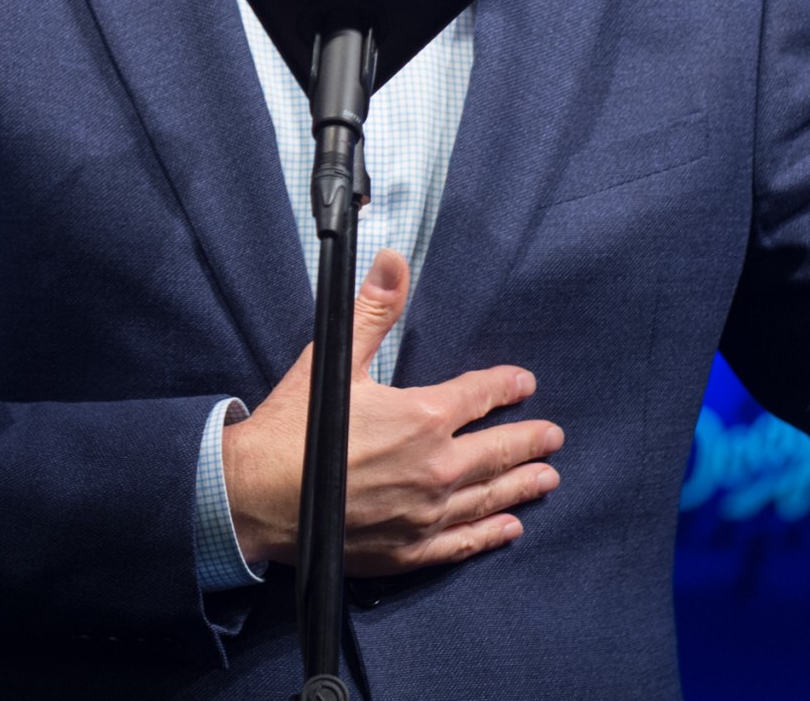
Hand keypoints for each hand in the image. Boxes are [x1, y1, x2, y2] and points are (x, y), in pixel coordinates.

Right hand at [220, 249, 563, 574]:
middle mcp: (436, 468)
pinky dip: (489, 533)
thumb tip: (393, 260)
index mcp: (423, 418)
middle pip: (498, 450)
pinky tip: (509, 528)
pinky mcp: (409, 550)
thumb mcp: (334, 359)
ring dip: (521, 485)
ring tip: (547, 478)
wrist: (255, 497)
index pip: (480, 396)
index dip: (505, 386)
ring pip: (488, 497)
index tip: (525, 383)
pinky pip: (461, 542)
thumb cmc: (292, 430)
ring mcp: (425, 514)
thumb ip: (372, 310)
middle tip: (554, 437)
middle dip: (529, 440)